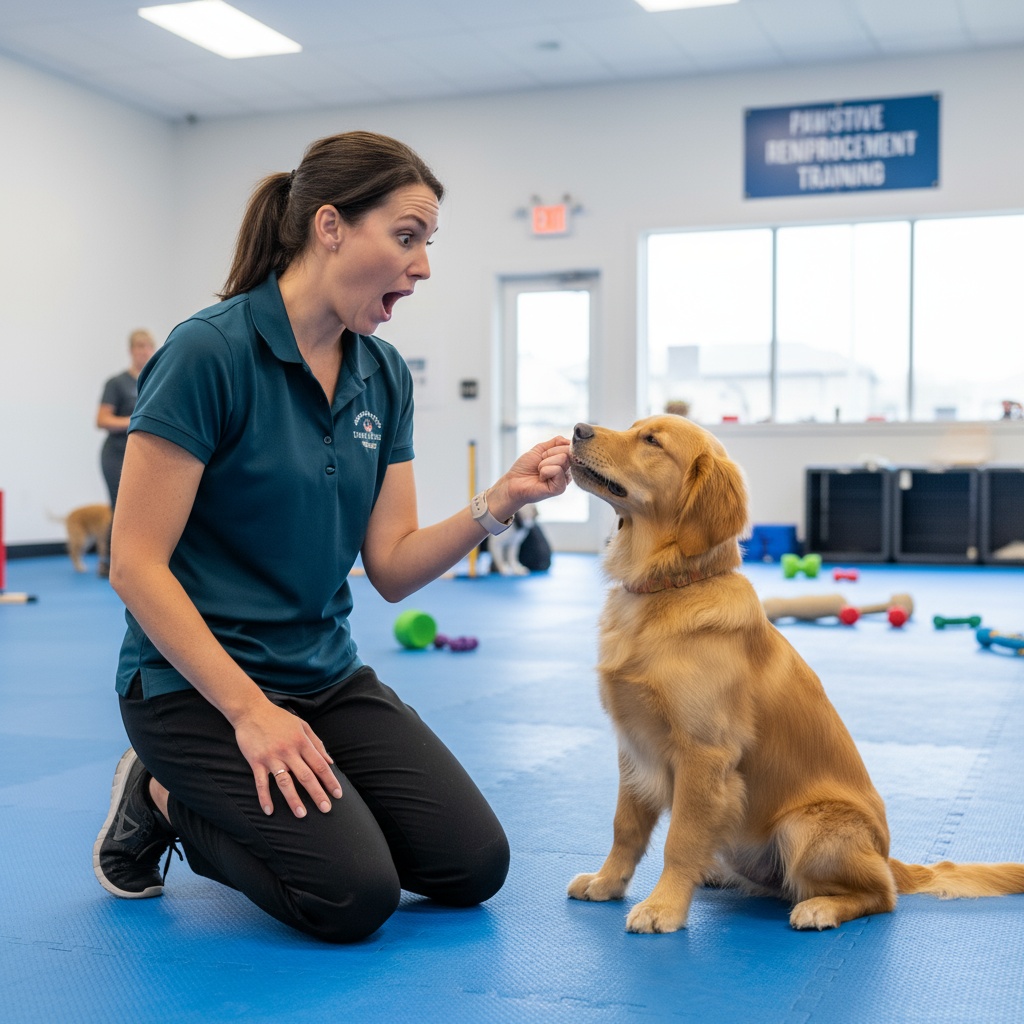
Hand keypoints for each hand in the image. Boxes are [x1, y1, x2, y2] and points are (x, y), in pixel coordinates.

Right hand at [233, 701, 342, 816]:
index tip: (338, 794)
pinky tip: (269, 810)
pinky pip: (261, 783)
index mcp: (302, 742)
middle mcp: (288, 751)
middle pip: (306, 776)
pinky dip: (264, 797)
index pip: (320, 764)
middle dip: (317, 794)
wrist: (251, 710)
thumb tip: (330, 761)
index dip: (330, 780)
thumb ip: (317, 743)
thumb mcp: (302, 725)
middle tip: (326, 809)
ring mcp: (272, 757)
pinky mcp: (256, 761)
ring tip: (301, 814)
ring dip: (293, 799)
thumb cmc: (279, 718)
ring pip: (285, 782)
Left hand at [494, 435, 572, 508]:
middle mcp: (566, 471)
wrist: (513, 481)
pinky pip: (557, 470)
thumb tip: (570, 441)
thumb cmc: (525, 467)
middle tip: (539, 464)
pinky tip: (541, 479)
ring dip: (545, 463)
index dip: (554, 447)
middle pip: (567, 452)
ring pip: (562, 459)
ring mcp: (564, 480)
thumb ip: (557, 442)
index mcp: (563, 462)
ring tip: (539, 471)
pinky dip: (545, 471)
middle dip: (549, 454)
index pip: (569, 446)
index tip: (543, 455)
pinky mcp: (560, 488)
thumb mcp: (541, 449)